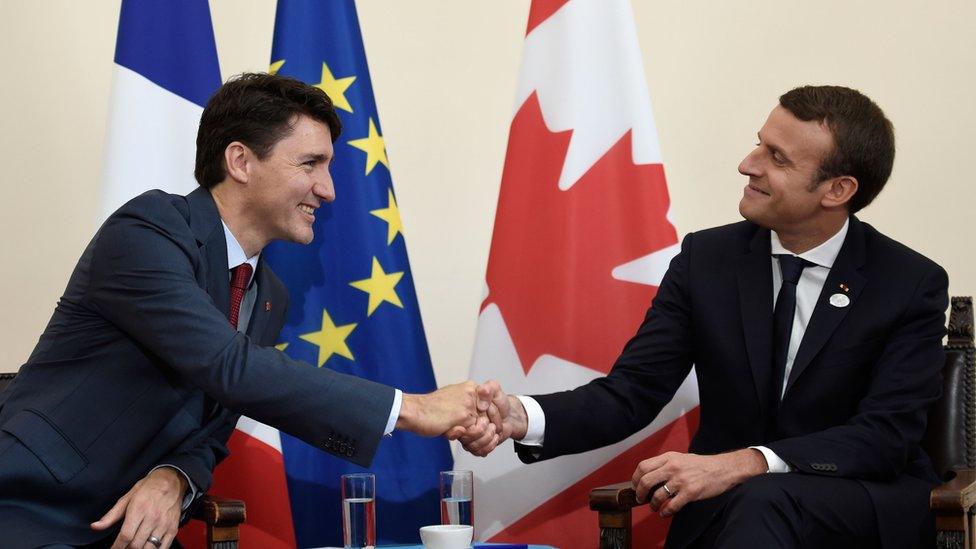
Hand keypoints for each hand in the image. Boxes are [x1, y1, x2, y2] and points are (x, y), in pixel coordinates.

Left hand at [91, 466, 187, 548]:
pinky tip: (147, 547)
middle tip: (124, 547)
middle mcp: (152, 517)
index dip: (117, 547)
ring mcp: (164, 524)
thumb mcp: (127, 497)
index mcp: (139, 509)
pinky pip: (164, 547)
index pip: (125, 536)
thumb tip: (95, 526)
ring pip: (149, 548)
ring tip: (134, 546)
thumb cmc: (148, 488)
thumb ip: (111, 515)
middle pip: (136, 545)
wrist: (172, 480)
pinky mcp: (173, 528)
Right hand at [396, 381, 491, 436]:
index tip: (488, 429)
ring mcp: (468, 404)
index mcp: (470, 388)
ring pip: (484, 427)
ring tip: (461, 435)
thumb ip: (466, 407)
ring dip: (475, 437)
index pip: (491, 407)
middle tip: (475, 437)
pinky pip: (474, 433)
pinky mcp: (463, 416)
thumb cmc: (430, 409)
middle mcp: (472, 393)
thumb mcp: (451, 401)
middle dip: (486, 431)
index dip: (490, 421)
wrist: (414, 411)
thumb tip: (478, 423)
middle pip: (490, 418)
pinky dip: (467, 439)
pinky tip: (453, 434)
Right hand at [451, 380, 528, 455]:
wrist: (509, 414)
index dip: (475, 418)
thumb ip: (488, 388)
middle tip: (489, 422)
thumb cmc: (498, 401)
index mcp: (464, 408)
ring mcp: (468, 435)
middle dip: (482, 429)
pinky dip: (489, 445)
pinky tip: (495, 437)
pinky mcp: (475, 445)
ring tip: (494, 429)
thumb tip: (481, 400)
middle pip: (466, 434)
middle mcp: (463, 423)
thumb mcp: (495, 389)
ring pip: (472, 445)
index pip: (462, 419)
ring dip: (487, 438)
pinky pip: (478, 451)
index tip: (484, 411)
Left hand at [631, 449, 766, 516]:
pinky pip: (672, 506)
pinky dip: (665, 512)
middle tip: (641, 498)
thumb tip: (649, 476)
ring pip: (657, 496)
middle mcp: (673, 467)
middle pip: (645, 481)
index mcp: (669, 458)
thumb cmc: (701, 464)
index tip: (635, 485)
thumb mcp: (680, 458)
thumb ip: (665, 465)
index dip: (635, 478)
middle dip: (640, 493)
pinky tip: (665, 513)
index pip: (643, 466)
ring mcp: (681, 480)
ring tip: (655, 507)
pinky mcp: (690, 492)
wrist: (723, 468)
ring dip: (653, 505)